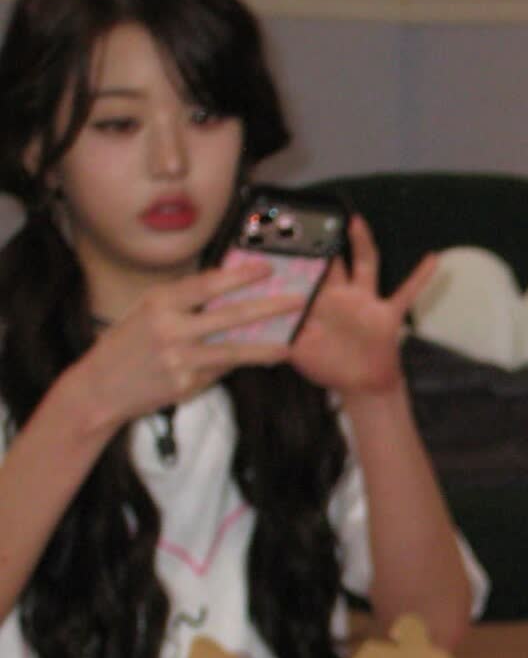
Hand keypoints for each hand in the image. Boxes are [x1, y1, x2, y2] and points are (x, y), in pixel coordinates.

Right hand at [70, 261, 303, 433]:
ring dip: (265, 347)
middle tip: (297, 301)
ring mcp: (180, 360)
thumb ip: (182, 301)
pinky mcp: (185, 385)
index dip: (241, 275)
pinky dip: (238, 364)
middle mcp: (170, 329)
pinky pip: (219, 371)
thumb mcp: (146, 310)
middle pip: (230, 316)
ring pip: (233, 351)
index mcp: (160, 302)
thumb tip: (226, 287)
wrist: (100, 388)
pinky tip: (257, 359)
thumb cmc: (126, 344)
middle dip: (268, 307)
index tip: (267, 268)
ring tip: (288, 343)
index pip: (209, 284)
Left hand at [288, 215, 436, 396]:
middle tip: (312, 212)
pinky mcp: (386, 314)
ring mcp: (365, 301)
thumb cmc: (328, 365)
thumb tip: (256, 324)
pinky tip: (433, 258)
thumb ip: (281, 335)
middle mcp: (342, 295)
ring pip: (365, 265)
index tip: (280, 233)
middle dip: (324, 238)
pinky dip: (420, 277)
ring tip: (357, 220)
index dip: (294, 255)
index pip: (305, 272)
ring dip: (362, 243)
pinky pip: (406, 293)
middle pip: (332, 260)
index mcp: (319, 302)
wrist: (361, 386)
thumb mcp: (299, 351)